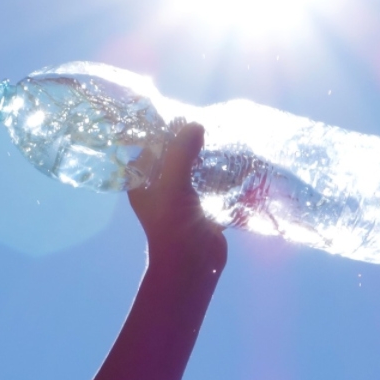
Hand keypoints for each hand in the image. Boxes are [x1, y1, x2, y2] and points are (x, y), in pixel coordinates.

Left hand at [128, 122, 226, 273]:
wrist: (193, 266)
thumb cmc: (173, 227)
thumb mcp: (172, 186)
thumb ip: (180, 153)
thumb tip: (194, 125)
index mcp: (143, 182)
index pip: (148, 148)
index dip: (162, 130)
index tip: (181, 112)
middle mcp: (160, 188)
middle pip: (173, 156)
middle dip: (189, 141)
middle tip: (208, 122)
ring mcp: (183, 197)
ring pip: (194, 168)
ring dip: (207, 156)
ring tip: (223, 136)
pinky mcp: (203, 206)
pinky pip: (211, 183)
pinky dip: (221, 173)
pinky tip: (235, 159)